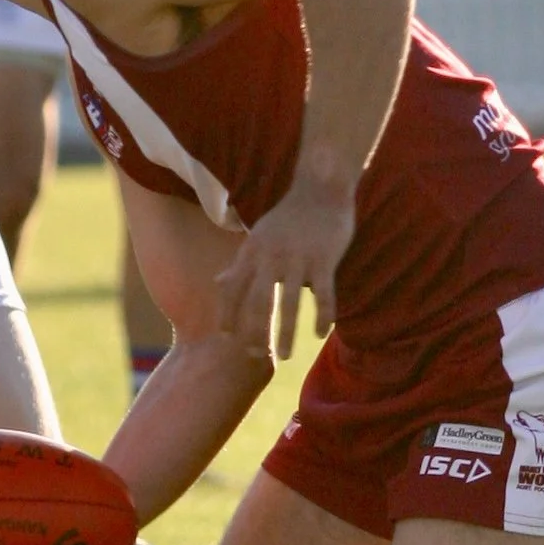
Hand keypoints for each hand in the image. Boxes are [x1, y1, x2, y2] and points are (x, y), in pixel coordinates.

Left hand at [215, 180, 353, 359]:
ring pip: (289, 302)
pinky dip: (322, 315)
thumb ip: (240, 263)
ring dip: (286, 333)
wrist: (320, 187)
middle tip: (256, 356)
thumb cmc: (288, 216)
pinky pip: (323, 293)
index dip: (228, 314)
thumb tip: (219, 283)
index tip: (226, 338)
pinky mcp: (325, 258)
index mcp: (253, 252)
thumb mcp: (257, 237)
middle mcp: (272, 257)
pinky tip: (320, 333)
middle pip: (258, 301)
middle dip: (254, 331)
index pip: (234, 289)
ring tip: (286, 357)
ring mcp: (299, 258)